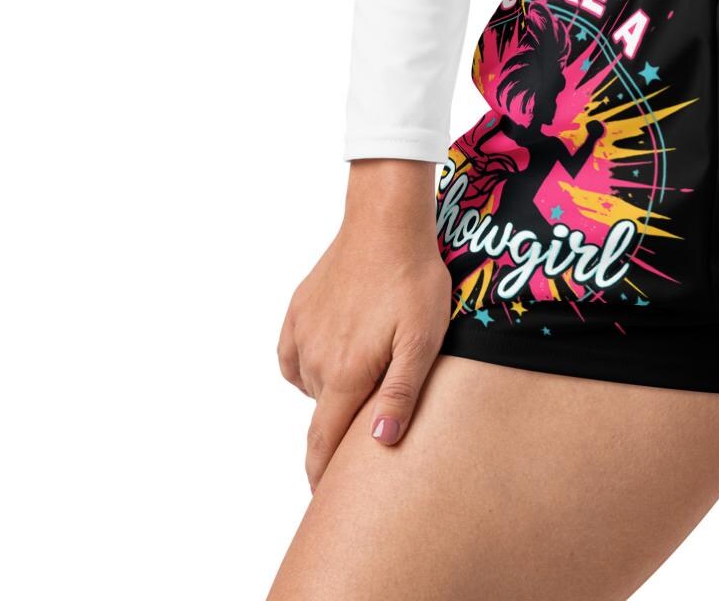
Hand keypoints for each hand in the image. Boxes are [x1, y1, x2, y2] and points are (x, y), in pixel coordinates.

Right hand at [276, 160, 452, 489]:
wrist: (385, 222)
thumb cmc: (413, 280)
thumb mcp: (423, 339)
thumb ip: (400, 392)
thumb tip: (379, 440)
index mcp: (345, 374)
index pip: (324, 443)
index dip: (323, 475)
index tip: (325, 498)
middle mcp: (315, 361)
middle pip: (324, 413)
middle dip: (339, 426)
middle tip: (367, 422)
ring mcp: (302, 334)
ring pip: (313, 384)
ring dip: (332, 390)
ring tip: (365, 372)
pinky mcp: (297, 312)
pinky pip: (295, 357)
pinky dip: (311, 365)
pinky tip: (335, 352)